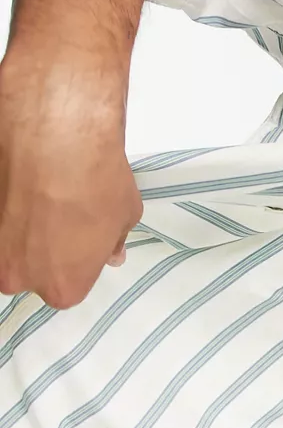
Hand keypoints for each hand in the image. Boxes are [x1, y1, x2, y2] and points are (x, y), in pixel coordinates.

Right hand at [0, 52, 142, 309]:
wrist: (54, 140)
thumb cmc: (97, 182)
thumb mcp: (125, 216)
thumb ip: (113, 241)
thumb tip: (111, 253)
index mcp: (63, 288)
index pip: (68, 284)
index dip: (75, 259)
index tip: (81, 237)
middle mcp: (19, 277)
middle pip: (30, 268)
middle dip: (41, 246)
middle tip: (55, 213)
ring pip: (5, 242)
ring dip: (17, 224)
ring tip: (36, 193)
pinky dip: (4, 203)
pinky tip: (17, 183)